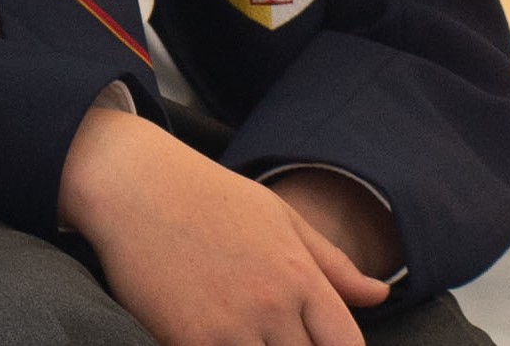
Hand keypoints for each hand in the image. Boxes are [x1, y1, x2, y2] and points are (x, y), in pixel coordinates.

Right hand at [59, 103, 390, 345]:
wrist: (128, 180)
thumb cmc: (203, 193)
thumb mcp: (276, 214)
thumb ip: (331, 262)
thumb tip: (381, 295)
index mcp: (300, 276)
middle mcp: (273, 305)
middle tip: (272, 338)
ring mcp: (231, 326)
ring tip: (244, 337)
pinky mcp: (189, 339)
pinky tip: (216, 340)